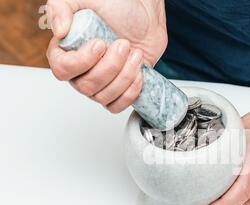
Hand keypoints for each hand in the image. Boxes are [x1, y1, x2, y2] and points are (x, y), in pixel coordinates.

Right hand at [46, 0, 166, 112]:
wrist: (146, 14)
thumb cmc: (117, 5)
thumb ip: (61, 7)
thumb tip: (59, 31)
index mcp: (67, 50)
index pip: (62, 70)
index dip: (81, 62)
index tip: (100, 44)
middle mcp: (81, 70)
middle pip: (86, 86)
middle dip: (110, 66)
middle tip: (124, 44)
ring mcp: (101, 83)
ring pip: (104, 97)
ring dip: (124, 76)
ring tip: (136, 54)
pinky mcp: (119, 90)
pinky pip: (117, 105)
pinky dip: (130, 92)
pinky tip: (139, 72)